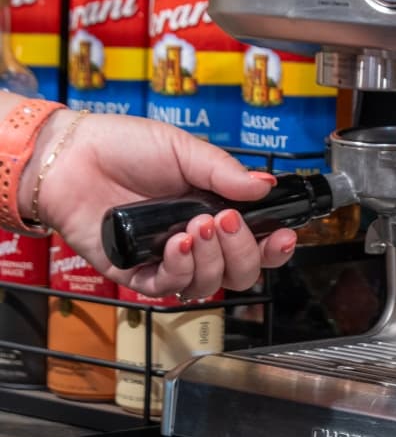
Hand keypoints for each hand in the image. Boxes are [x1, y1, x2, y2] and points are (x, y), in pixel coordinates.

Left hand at [24, 110, 299, 298]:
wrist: (70, 155)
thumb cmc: (124, 147)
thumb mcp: (183, 149)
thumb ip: (225, 172)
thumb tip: (266, 185)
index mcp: (215, 211)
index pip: (258, 243)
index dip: (275, 248)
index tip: (284, 236)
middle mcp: (197, 240)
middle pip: (240, 272)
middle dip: (243, 252)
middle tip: (227, 220)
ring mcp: (167, 259)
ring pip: (208, 286)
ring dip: (210, 260)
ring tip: (195, 226)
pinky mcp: (135, 273)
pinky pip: (167, 289)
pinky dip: (178, 269)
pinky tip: (176, 244)